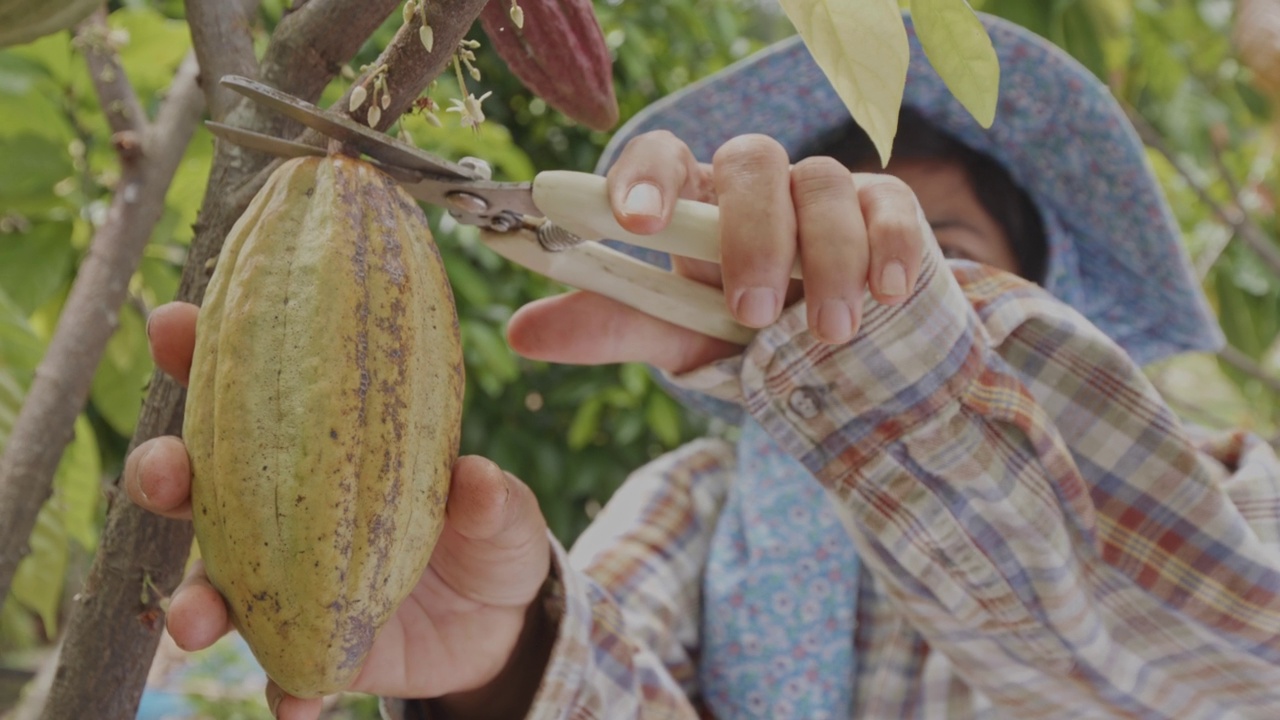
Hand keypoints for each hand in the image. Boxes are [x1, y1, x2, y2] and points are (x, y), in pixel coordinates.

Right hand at [127, 304, 552, 719]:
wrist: (499, 623)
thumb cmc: (489, 533)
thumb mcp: (505, 512)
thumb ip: (492, 498)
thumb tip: (479, 480)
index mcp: (324, 449)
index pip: (252, 392)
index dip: (204, 353)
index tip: (175, 323)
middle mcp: (286, 512)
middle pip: (203, 483)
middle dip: (166, 473)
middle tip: (164, 473)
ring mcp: (289, 582)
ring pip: (217, 583)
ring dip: (196, 600)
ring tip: (194, 620)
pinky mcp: (309, 648)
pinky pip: (283, 675)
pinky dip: (285, 693)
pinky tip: (293, 707)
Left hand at [507, 131, 926, 372]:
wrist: (825, 352)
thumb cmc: (736, 330)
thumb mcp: (671, 335)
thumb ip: (610, 325)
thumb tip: (521, 332)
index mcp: (692, 199)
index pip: (662, 155)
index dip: (645, 179)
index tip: (634, 223)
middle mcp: (753, 182)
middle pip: (751, 161)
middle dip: (752, 234)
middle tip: (750, 310)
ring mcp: (821, 189)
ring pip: (824, 183)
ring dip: (826, 257)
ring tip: (827, 332)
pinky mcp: (882, 208)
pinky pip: (890, 205)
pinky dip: (891, 246)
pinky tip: (887, 293)